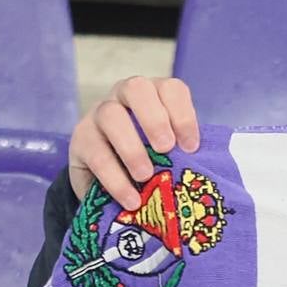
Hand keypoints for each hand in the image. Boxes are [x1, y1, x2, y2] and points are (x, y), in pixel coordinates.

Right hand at [69, 76, 200, 206]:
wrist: (111, 182)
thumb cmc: (152, 161)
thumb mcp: (171, 155)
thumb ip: (184, 154)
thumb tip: (206, 172)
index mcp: (155, 95)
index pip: (171, 89)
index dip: (183, 115)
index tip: (191, 147)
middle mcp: (124, 97)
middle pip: (137, 89)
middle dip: (154, 119)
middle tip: (166, 149)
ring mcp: (98, 115)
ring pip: (110, 115)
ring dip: (131, 147)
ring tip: (145, 176)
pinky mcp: (79, 140)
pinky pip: (95, 153)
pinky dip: (114, 178)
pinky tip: (130, 198)